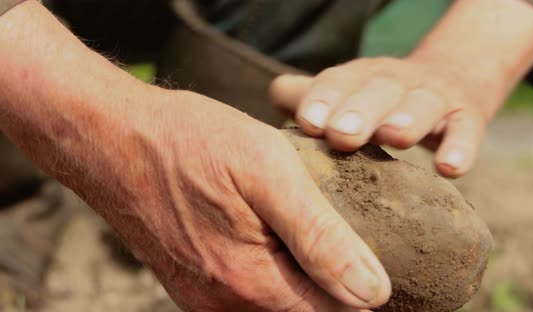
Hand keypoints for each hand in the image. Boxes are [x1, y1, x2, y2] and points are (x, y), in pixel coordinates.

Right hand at [0, 3, 389, 309]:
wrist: (111, 139)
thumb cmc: (190, 143)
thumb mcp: (267, 171)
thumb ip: (321, 237)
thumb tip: (373, 291)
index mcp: (254, 283)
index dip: (364, 285)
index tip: (375, 248)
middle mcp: (227, 305)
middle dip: (333, 283)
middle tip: (346, 233)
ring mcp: (205, 298)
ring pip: (277, 306)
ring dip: (302, 278)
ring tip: (310, 230)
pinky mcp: (191, 284)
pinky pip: (247, 294)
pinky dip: (272, 273)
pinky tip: (273, 236)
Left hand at [270, 0, 532, 178]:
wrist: (451, 76)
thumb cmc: (381, 97)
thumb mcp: (347, 91)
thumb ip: (310, 96)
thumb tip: (275, 96)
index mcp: (359, 78)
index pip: (337, 83)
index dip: (322, 101)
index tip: (308, 124)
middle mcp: (394, 82)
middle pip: (377, 90)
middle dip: (359, 111)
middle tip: (343, 134)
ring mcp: (432, 97)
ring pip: (422, 103)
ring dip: (408, 118)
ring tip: (396, 136)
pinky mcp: (466, 116)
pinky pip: (466, 130)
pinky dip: (461, 148)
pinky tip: (450, 169)